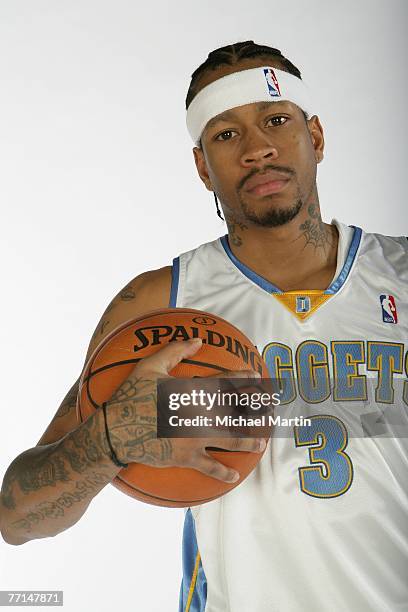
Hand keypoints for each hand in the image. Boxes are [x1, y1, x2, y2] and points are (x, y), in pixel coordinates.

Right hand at [104, 338, 267, 482]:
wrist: (115, 430)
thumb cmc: (131, 394)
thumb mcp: (149, 366)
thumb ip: (175, 351)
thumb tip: (198, 341)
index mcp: (194, 390)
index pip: (226, 381)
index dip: (244, 377)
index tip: (257, 376)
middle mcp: (201, 413)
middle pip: (237, 411)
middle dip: (256, 409)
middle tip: (269, 409)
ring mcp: (196, 437)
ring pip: (231, 440)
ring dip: (249, 441)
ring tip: (261, 443)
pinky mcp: (186, 457)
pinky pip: (209, 467)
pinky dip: (223, 472)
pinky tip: (234, 476)